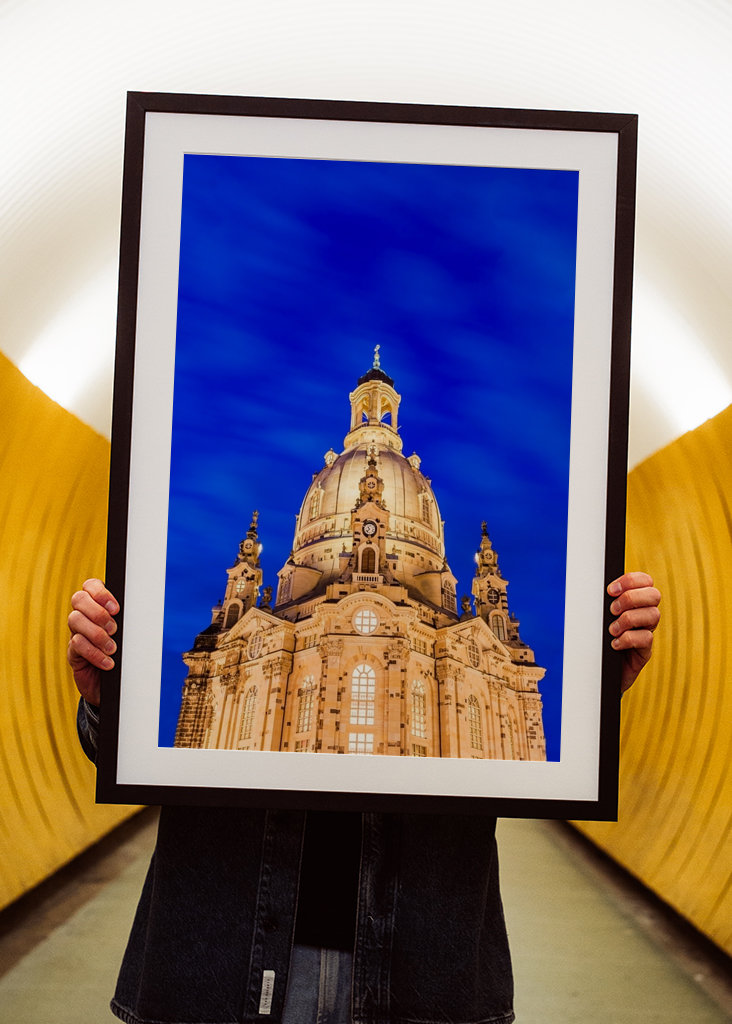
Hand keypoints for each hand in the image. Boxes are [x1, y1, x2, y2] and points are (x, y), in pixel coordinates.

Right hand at [67, 579, 119, 705]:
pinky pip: (77, 644)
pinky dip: (94, 653)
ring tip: (112, 648)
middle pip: (78, 599)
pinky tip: (108, 662)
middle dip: (97, 612)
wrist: (116, 684)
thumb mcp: (130, 635)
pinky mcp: (73, 652)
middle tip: (114, 628)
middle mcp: (84, 616)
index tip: (116, 608)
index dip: (100, 592)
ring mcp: (76, 633)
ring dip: (97, 634)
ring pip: (75, 620)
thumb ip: (131, 620)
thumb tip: (144, 609)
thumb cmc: (126, 654)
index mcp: (99, 605)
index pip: (90, 585)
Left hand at [607, 571, 660, 692]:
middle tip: (612, 610)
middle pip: (654, 595)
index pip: (645, 581)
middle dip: (630, 598)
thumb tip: (591, 588)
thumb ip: (601, 602)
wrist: (597, 671)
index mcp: (635, 602)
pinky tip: (614, 644)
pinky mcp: (645, 651)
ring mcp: (646, 632)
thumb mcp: (598, 618)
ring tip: (612, 630)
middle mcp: (644, 615)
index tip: (610, 590)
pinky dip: (628, 638)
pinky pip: (646, 638)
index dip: (631, 580)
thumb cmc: (596, 640)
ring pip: (653, 615)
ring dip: (628, 619)